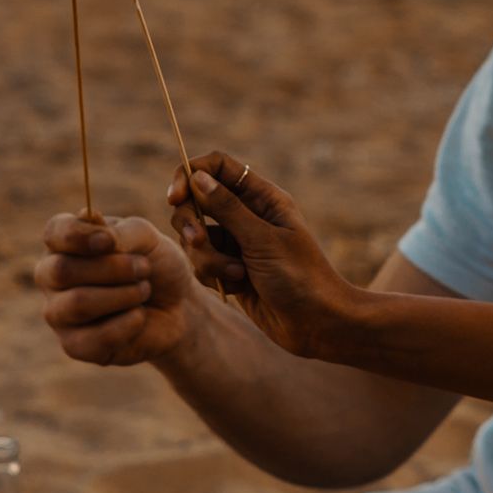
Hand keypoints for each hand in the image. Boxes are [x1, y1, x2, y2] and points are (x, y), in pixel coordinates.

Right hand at [36, 211, 201, 365]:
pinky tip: (139, 317)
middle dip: (114, 268)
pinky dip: (129, 323)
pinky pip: (96, 337)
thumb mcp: (146, 238)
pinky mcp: (74, 345)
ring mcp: (59, 313)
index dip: (79, 236)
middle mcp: (52, 277)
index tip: (110, 241)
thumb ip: (120, 232)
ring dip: (124, 295)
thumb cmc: (156, 266)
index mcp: (64, 243)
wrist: (179, 308)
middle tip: (144, 268)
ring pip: (78, 304)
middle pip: (62, 270)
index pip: (55, 232)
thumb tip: (95, 234)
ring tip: (143, 291)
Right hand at [168, 152, 356, 358]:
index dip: (191, 175)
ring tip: (235, 275)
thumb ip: (227, 209)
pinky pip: (202, 263)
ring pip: (195, 237)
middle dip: (190, 222)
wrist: (317, 324)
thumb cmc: (300, 278)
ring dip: (207, 257)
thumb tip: (196, 177)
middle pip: (196, 201)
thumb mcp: (263, 240)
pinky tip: (238, 287)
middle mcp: (248, 215)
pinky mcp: (230, 269)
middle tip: (198, 241)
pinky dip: (213, 275)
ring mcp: (237, 243)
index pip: (217, 167)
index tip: (175, 198)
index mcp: (263, 198)